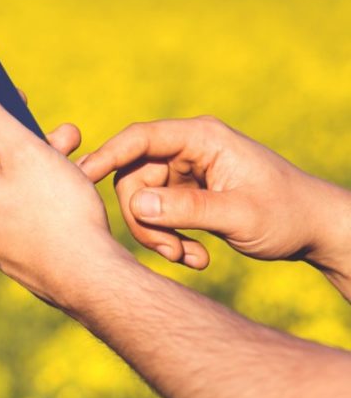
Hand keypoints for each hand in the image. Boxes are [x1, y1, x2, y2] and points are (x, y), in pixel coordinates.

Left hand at [0, 86, 133, 309]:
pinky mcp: (10, 246)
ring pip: (6, 179)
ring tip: (73, 144)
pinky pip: (18, 203)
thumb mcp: (23, 150)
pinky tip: (73, 177)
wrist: (90, 278)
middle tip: (54, 125)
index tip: (9, 92)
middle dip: (20, 133)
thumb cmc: (58, 212)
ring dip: (38, 155)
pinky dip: (40, 184)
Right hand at [78, 117, 350, 287]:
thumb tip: (135, 206)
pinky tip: (196, 256)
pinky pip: (158, 214)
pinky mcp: (187, 193)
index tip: (80, 179)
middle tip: (169, 252)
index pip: (140, 139)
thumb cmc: (287, 215)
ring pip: (142, 200)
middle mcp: (189, 149)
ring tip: (189, 258)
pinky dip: (171, 238)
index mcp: (202, 138)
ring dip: (158, 234)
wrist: (317, 231)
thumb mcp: (238, 215)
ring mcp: (187, 171)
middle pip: (134, 177)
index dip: (107, 157)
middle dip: (144, 219)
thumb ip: (186, 209)